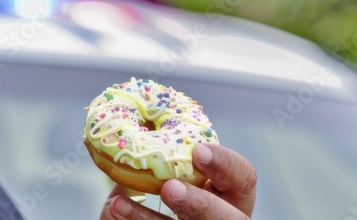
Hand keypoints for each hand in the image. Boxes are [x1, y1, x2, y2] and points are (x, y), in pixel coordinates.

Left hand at [98, 143, 256, 218]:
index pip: (243, 178)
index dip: (226, 164)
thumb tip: (123, 144)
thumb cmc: (157, 190)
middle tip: (170, 187)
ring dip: (149, 219)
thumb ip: (151, 163)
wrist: (134, 216)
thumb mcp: (162, 172)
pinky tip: (112, 209)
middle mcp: (222, 218)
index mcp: (227, 195)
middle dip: (201, 204)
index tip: (198, 150)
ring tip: (118, 204)